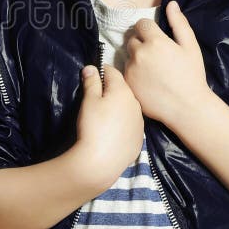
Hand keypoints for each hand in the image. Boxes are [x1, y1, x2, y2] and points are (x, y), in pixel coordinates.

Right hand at [73, 63, 144, 188]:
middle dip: (111, 88)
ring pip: (128, 106)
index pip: (112, 71)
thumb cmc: (93, 126)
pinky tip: (113, 130)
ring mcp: (140, 121)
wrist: (102, 161)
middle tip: (96, 95)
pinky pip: (131, 123)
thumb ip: (91, 82)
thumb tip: (91, 67)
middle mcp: (136, 103)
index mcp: (123, 91)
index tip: (93, 75)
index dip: (101, 71)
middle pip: (122, 89)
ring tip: (105, 114)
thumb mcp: (89, 101)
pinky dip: (123, 122)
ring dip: (118, 105)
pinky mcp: (139, 137)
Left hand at [124, 0, 212, 125]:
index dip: (149, 30)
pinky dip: (133, 73)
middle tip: (156, 56)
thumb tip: (171, 4)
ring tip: (152, 71)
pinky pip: (125, 71)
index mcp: (155, 41)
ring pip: (128, 55)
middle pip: (133, 39)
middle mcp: (138, 53)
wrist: (186, 106)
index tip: (157, 39)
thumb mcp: (190, 46)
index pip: (141, 24)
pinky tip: (147, 81)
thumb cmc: (192, 75)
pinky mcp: (126, 83)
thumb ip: (179, 23)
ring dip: (136, 58)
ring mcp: (130, 69)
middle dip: (142, 43)